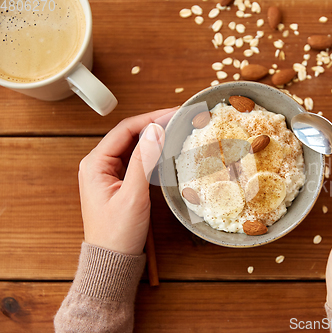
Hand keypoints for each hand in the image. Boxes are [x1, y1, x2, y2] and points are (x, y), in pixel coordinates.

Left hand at [78, 108, 176, 254]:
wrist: (112, 260)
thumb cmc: (117, 233)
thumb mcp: (133, 196)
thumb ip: (143, 161)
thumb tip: (155, 131)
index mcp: (95, 164)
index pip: (125, 130)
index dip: (151, 118)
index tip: (173, 113)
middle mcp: (98, 164)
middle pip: (128, 134)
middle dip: (153, 123)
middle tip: (179, 117)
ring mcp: (107, 173)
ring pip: (133, 146)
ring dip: (153, 136)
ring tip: (176, 128)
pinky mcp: (118, 183)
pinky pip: (135, 160)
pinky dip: (151, 152)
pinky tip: (166, 149)